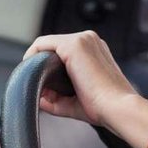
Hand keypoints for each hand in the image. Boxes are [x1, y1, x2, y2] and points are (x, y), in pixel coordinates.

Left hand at [23, 31, 141, 128]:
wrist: (117, 108)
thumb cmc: (103, 107)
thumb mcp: (74, 101)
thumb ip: (56, 98)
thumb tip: (39, 98)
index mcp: (95, 50)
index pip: (63, 51)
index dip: (49, 66)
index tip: (43, 83)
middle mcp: (90, 40)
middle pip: (53, 47)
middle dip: (41, 64)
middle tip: (38, 85)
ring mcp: (83, 40)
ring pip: (47, 44)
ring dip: (37, 60)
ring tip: (34, 80)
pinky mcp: (74, 45)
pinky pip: (42, 43)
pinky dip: (32, 55)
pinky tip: (31, 69)